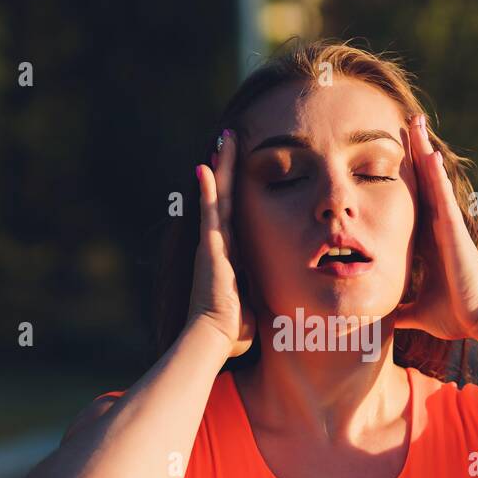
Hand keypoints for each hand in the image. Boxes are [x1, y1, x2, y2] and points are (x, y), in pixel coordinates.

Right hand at [187, 128, 254, 358]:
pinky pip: (210, 212)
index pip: (231, 217)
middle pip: (223, 199)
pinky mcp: (209, 247)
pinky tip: (207, 166)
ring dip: (221, 168)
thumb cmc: (231, 331)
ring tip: (224, 140)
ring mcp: (212, 244)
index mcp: (228, 258)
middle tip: (229, 141)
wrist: (213, 337)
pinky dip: (208, 190)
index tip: (233, 172)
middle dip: (226, 169)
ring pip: (217, 197)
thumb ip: (257, 300)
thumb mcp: (251, 308)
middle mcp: (217, 246)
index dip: (232, 193)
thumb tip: (270, 309)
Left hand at [394, 113, 477, 340]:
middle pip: (425, 180)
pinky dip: (436, 175)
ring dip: (424, 151)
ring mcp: (448, 225)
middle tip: (407, 121)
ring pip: (434, 180)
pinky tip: (428, 153)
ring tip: (415, 122)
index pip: (413, 200)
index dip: (407, 176)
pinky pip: (443, 196)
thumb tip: (383, 320)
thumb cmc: (454, 315)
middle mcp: (439, 226)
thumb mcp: (417, 311)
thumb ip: (401, 310)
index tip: (394, 155)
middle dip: (416, 151)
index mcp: (429, 240)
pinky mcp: (455, 229)